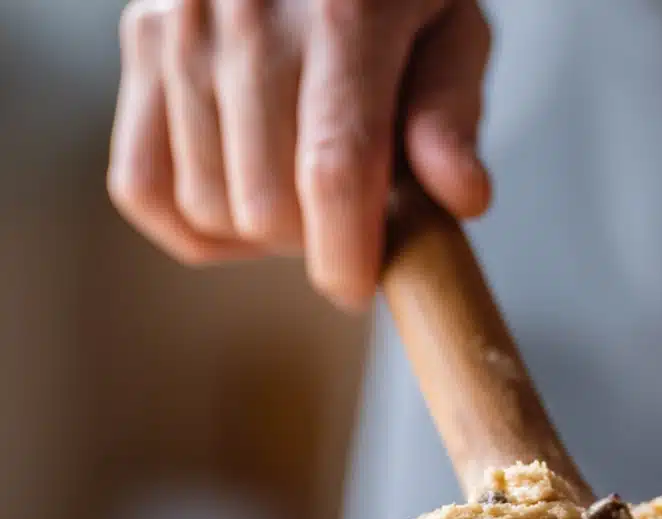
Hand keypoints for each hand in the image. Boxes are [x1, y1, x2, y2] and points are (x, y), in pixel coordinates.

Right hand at [108, 0, 491, 309]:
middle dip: (314, 242)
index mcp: (344, 8)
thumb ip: (452, 115)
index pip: (333, 170)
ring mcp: (181, 22)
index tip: (358, 289)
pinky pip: (142, 187)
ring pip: (209, 207)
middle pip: (265, 207)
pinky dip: (194, 222)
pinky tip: (244, 197)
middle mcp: (246, 8)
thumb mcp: (453, 32)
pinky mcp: (141, 40)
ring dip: (261, 232)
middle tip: (348, 219)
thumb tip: (462, 197)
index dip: (347, 255)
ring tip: (301, 188)